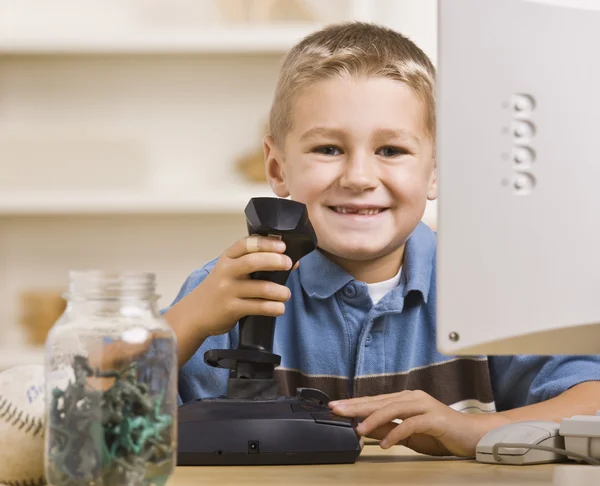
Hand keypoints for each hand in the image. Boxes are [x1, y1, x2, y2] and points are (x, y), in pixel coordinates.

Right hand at [184, 235, 295, 336]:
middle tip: (289, 265)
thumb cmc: (219, 288)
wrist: (195, 313)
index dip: (266, 243)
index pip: (246, 244)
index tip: (282, 246)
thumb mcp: (230, 270)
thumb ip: (253, 263)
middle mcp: (226, 271)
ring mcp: (228, 290)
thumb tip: (290, 262)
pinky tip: (279, 308)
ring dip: (280, 291)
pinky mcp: (231, 309)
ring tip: (286, 294)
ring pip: (261, 288)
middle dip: (276, 261)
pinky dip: (274, 307)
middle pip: (253, 262)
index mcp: (227, 258)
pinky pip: (259, 307)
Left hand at [329, 390, 504, 456]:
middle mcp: (413, 398)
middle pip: (379, 401)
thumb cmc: (441, 434)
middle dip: (356, 406)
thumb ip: (389, 429)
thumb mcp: (409, 434)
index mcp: (405, 399)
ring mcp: (424, 406)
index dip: (354, 403)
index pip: (375, 400)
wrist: (472, 436)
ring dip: (373, 419)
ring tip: (358, 429)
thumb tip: (366, 429)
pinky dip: (396, 433)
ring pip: (393, 409)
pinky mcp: (434, 418)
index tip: (335, 407)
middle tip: (336, 410)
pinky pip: (411, 425)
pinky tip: (384, 443)